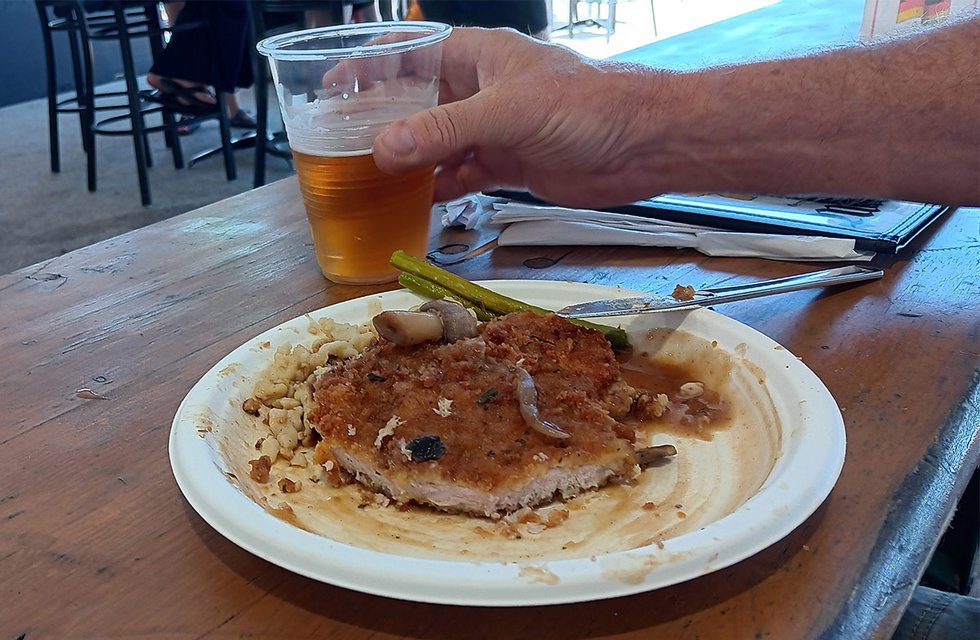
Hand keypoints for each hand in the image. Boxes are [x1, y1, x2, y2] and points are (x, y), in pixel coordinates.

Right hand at [371, 28, 666, 206]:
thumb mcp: (506, 112)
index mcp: (478, 56)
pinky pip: (461, 175)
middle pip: (416, 103)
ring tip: (371, 178)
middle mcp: (481, 90)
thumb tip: (386, 147)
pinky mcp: (508, 163)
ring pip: (436, 143)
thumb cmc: (590, 106)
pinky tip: (417, 201)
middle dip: (382, 123)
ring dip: (408, 161)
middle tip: (343, 145)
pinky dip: (440, 188)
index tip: (332, 89)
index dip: (367, 68)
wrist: (641, 145)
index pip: (408, 53)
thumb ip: (444, 130)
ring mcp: (493, 128)